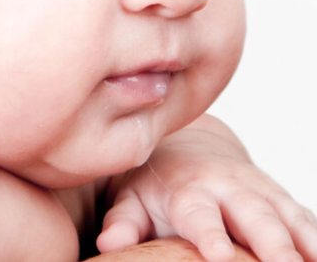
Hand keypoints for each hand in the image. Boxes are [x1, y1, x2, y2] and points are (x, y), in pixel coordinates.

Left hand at [98, 114, 316, 261]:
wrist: (189, 151)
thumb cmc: (156, 185)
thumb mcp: (132, 199)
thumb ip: (123, 222)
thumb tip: (106, 245)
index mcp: (189, 190)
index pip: (200, 214)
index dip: (210, 234)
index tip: (220, 256)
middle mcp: (230, 189)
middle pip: (256, 216)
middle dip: (274, 243)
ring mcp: (263, 194)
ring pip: (291, 219)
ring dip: (306, 243)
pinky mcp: (285, 204)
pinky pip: (308, 222)